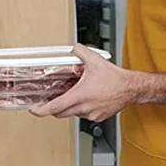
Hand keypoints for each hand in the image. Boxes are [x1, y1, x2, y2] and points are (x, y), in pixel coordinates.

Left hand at [30, 44, 144, 121]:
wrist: (131, 89)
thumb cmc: (116, 78)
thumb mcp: (94, 60)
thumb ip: (80, 52)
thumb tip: (74, 48)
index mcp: (79, 96)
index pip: (54, 107)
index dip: (41, 110)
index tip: (34, 110)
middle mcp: (84, 107)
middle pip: (60, 113)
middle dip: (54, 108)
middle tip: (51, 100)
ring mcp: (91, 114)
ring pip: (72, 114)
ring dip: (69, 106)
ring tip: (74, 95)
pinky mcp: (98, 117)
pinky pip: (84, 114)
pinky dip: (81, 108)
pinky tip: (86, 98)